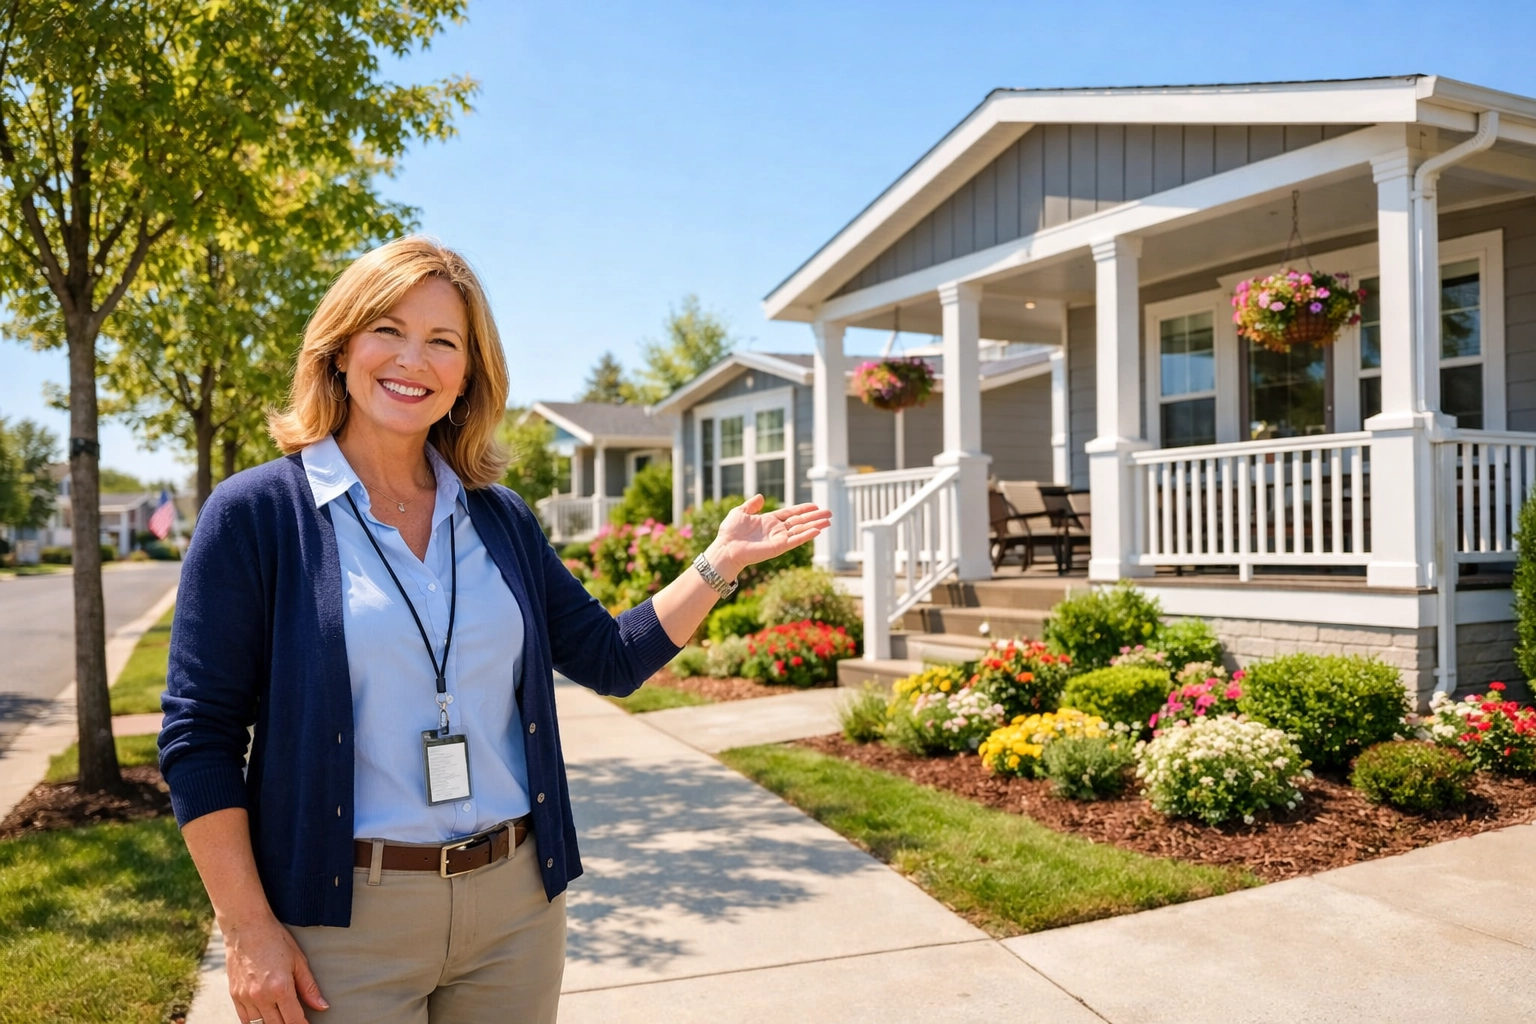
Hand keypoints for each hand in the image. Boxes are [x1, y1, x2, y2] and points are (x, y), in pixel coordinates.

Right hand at [223, 914, 327, 1023]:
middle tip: (297, 1020)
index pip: (294, 1020)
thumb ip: (309, 987)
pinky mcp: (234, 995)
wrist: (246, 927)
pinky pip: (245, 1020)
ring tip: (282, 1019)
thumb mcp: (298, 960)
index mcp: (280, 988)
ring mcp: (245, 997)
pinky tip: (265, 1020)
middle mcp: (261, 996)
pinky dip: (255, 1023)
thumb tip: (322, 1007)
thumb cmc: (275, 940)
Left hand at [706, 495, 831, 579]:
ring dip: (815, 525)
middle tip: (829, 513)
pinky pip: (795, 540)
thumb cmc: (730, 532)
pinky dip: (806, 535)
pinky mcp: (778, 547)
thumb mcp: (740, 512)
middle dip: (814, 517)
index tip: (815, 506)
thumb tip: (761, 496)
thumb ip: (752, 505)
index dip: (802, 509)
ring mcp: (778, 539)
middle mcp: (776, 530)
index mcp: (769, 521)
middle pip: (800, 522)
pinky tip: (817, 530)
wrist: (726, 548)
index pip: (790, 514)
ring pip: (801, 530)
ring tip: (828, 521)